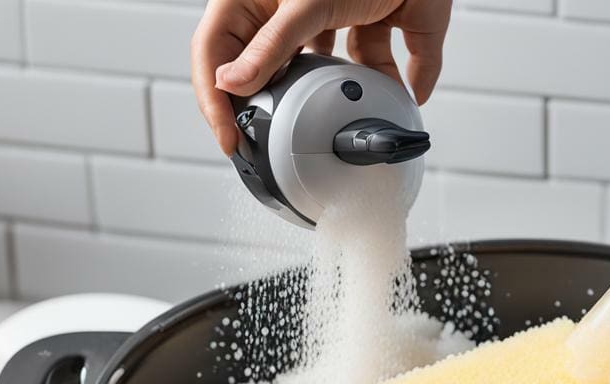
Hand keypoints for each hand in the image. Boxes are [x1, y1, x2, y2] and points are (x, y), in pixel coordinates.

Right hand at [192, 0, 451, 155]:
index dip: (215, 98)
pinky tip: (393, 97)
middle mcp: (288, 7)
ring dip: (328, 94)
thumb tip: (231, 85)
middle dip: (271, 102)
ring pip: (319, 70)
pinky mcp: (372, 23)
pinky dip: (385, 83)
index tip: (230, 138)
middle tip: (269, 143)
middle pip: (265, 66)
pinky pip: (373, 63)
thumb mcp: (306, 5)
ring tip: (328, 117)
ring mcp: (330, 15)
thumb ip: (270, 48)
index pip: (215, 50)